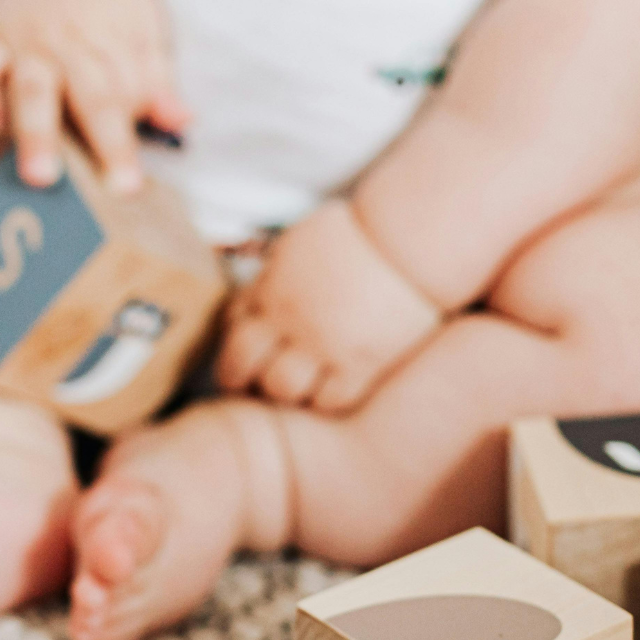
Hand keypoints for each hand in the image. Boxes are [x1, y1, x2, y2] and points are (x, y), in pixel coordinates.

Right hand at [0, 0, 188, 190]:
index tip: (131, 181)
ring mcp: (25, 40)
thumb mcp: (143, 29)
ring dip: (37, 132)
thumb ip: (158, 79)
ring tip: (42, 177)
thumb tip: (181, 120)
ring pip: (33, 88)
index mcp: (114, 37)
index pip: (129, 87)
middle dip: (105, 139)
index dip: (133, 131)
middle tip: (118, 187)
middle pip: (92, 94)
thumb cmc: (106, 7)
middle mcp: (69, 40)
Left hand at [216, 200, 443, 413]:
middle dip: (241, 379)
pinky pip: (328, 401)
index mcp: (271, 288)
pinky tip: (332, 389)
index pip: (231, 331)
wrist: (409, 242)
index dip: (232, 349)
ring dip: (283, 392)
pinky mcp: (361, 364)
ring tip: (298, 388)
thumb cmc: (356, 238)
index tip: (244, 360)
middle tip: (257, 385)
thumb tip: (247, 304)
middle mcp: (290, 320)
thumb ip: (269, 278)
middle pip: (241, 366)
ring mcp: (324, 344)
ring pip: (281, 389)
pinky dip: (324, 400)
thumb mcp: (296, 245)